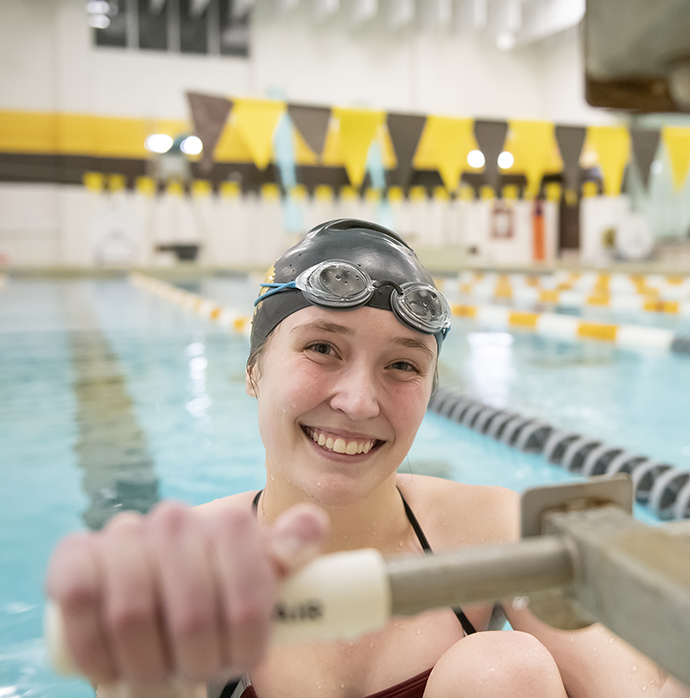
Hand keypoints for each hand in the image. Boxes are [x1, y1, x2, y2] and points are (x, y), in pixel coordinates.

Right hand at [45, 500, 328, 686]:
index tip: (243, 661)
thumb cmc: (222, 593)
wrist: (161, 587)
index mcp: (229, 524)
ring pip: (133, 614)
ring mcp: (124, 534)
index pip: (250, 590)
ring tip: (159, 677)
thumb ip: (291, 551)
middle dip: (196, 663)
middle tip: (198, 677)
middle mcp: (175, 518)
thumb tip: (312, 523)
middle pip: (192, 614)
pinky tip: (111, 667)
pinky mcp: (75, 554)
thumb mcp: (264, 579)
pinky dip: (94, 648)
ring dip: (146, 667)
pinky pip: (75, 600)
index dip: (247, 640)